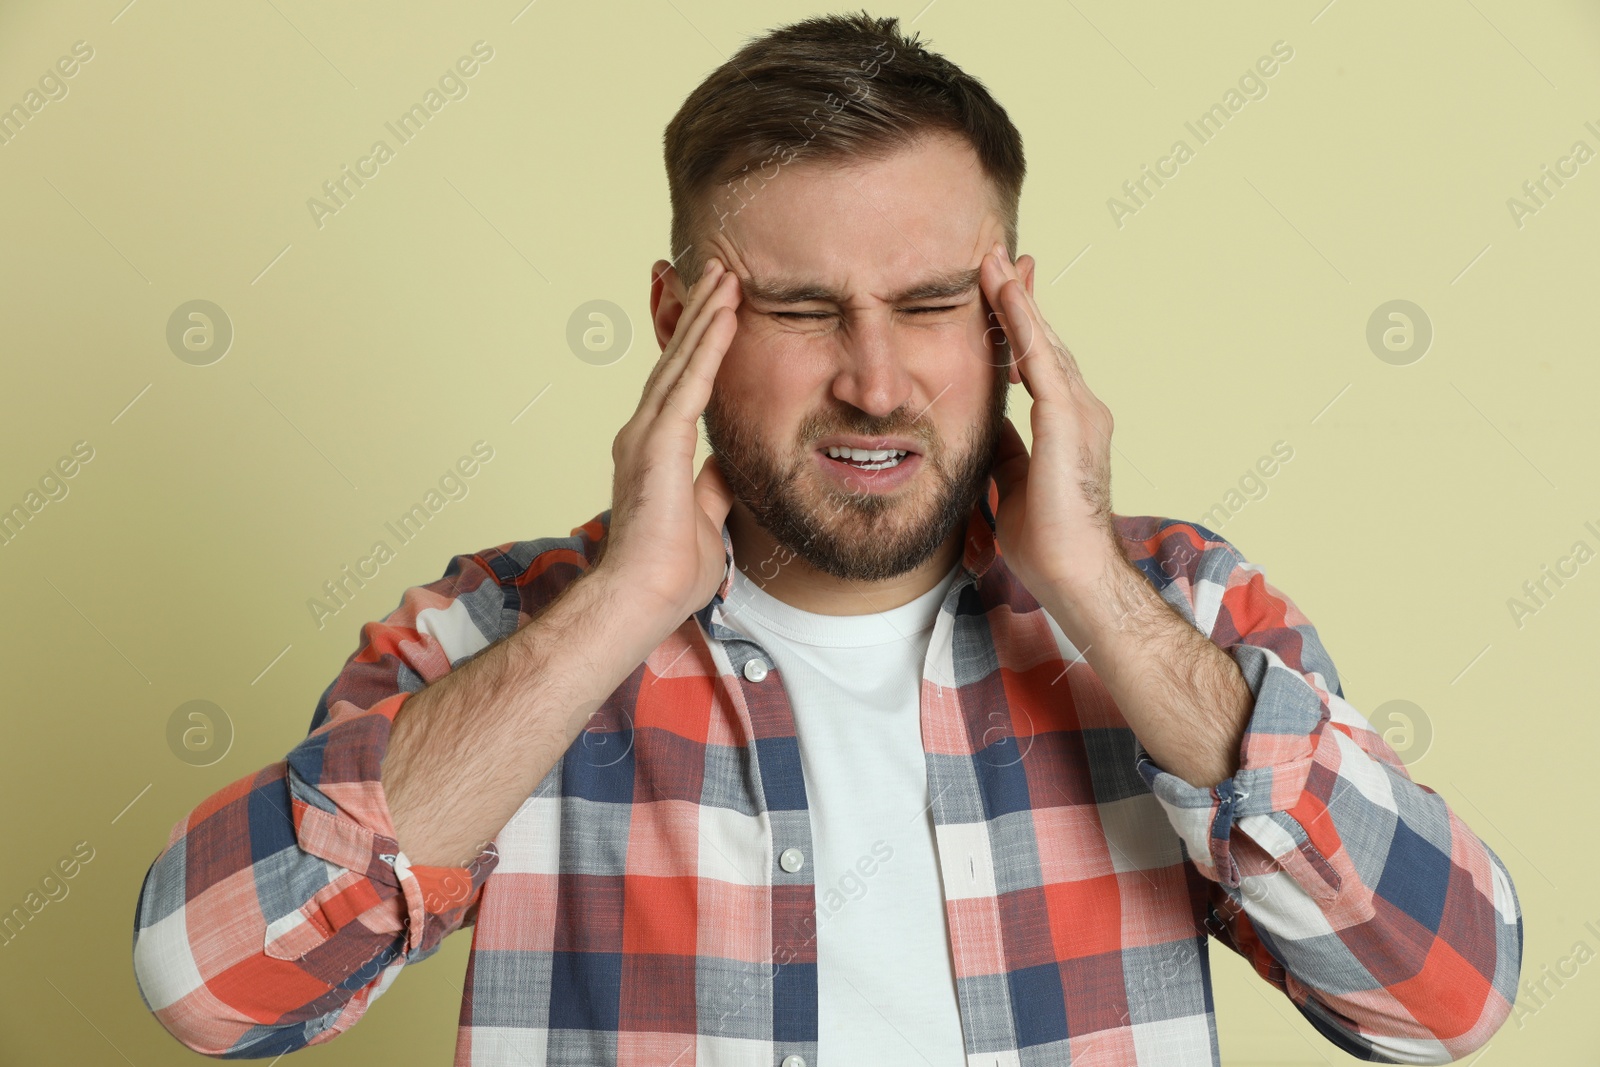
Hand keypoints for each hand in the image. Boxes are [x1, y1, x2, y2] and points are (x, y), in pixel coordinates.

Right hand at [594, 257, 741, 625]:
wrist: (640, 597)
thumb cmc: (666, 573)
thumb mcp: (703, 519)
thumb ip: (710, 488)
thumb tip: (724, 469)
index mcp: (653, 450)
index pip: (678, 385)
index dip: (696, 345)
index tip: (714, 310)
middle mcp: (643, 433)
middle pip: (676, 359)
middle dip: (699, 313)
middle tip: (718, 271)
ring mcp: (646, 434)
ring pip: (682, 360)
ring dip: (706, 315)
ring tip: (726, 274)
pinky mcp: (660, 441)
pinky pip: (691, 382)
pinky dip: (709, 345)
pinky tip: (727, 313)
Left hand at [979, 240, 1122, 598]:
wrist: (1073, 574)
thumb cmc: (1047, 540)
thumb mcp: (1014, 481)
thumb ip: (1005, 448)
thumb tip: (984, 425)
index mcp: (1069, 424)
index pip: (1041, 362)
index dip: (1022, 326)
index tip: (1004, 290)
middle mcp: (1082, 409)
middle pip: (1044, 341)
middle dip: (1020, 298)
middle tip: (998, 257)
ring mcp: (1081, 412)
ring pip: (1042, 342)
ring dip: (1016, 300)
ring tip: (992, 262)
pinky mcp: (1067, 420)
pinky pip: (1039, 360)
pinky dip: (1021, 323)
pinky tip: (1004, 294)